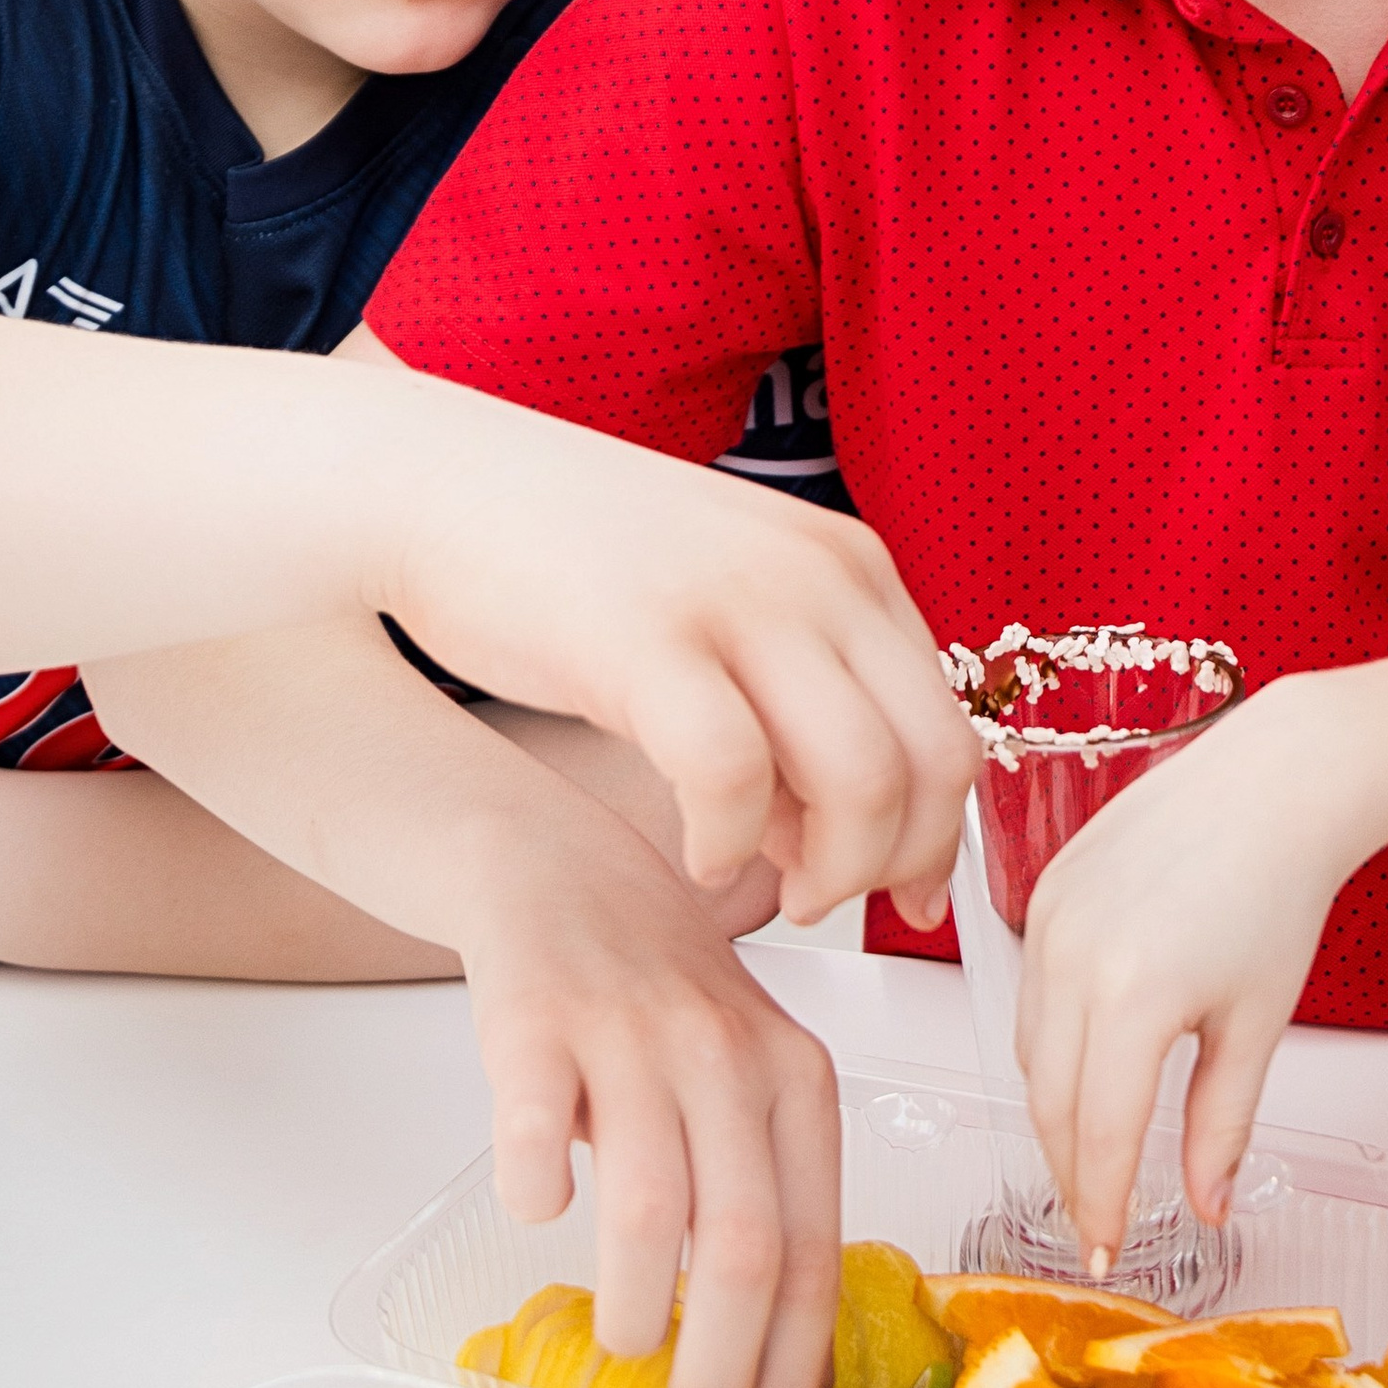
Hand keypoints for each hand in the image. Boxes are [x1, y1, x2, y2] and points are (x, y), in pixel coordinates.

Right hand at [369, 360, 976, 925]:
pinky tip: (697, 855)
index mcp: (848, 565)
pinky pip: (736, 778)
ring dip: (829, 869)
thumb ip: (793, 706)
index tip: (902, 895)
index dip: (934, 834)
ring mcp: (737, 601)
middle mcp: (817, 574)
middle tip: (823, 903)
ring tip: (764, 887)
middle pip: (928, 762)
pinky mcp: (649, 638)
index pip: (947, 728)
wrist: (439, 484)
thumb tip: (826, 833)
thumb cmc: (571, 562)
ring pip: (862, 778)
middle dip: (894, 863)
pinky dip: (730, 845)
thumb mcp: (726, 611)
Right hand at [455, 776, 844, 1387]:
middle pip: (746, 1248)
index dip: (791, 1370)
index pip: (813, 1251)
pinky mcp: (536, 1017)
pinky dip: (534, 1192)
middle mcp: (727, 1053)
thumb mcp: (740, 1070)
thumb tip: (757, 1360)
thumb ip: (757, 1182)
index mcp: (795, 1078)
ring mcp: (633, 1033)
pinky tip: (534, 1217)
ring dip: (638, 1308)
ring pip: (652, 1208)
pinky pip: (534, 1131)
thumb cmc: (651, 988)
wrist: (550, 859)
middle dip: (720, 1373)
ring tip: (621, 1346)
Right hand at [1015, 681, 1357, 1269]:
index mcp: (1133, 996)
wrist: (1275, 780)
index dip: (1100, 1204)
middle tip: (1099, 1217)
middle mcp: (1073, 955)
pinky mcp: (1041, 890)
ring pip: (1027, 1049)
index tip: (1108, 1250)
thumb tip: (1206, 1206)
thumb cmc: (1280, 886)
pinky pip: (1028, 992)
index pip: (1098, 1134)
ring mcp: (1048, 918)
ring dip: (1055, 1109)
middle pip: (1047, 1101)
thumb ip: (1221, 1124)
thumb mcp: (1258, 1023)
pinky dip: (1048, 1042)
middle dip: (1071, 1170)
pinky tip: (1085, 1065)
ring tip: (1094, 1151)